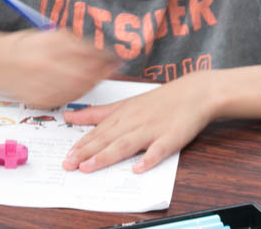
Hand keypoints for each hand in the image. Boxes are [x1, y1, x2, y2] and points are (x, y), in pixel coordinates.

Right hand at [0, 30, 118, 107]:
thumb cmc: (24, 46)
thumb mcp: (50, 35)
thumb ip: (74, 42)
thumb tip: (99, 48)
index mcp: (50, 47)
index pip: (86, 52)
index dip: (105, 55)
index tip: (115, 55)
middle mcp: (46, 67)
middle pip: (86, 73)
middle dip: (103, 70)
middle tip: (113, 67)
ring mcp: (42, 85)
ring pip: (79, 89)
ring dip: (94, 82)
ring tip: (101, 76)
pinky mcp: (40, 100)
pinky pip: (67, 99)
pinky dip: (79, 93)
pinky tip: (85, 86)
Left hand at [61, 71, 214, 172]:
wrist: (195, 92)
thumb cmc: (161, 100)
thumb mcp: (127, 102)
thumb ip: (98, 112)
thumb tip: (69, 116)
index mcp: (124, 114)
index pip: (99, 131)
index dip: (81, 145)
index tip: (65, 156)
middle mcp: (135, 121)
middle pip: (108, 138)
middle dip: (86, 152)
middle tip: (68, 165)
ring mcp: (153, 129)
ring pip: (127, 144)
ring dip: (107, 156)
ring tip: (90, 167)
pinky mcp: (171, 137)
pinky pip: (159, 150)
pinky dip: (148, 159)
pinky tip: (138, 169)